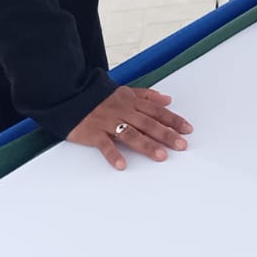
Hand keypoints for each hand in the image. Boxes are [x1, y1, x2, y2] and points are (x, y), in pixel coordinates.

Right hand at [67, 85, 192, 170]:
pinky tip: (122, 165)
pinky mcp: (93, 133)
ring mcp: (108, 122)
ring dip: (146, 145)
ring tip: (161, 156)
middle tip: (181, 145)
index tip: (187, 130)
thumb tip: (167, 99)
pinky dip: (113, 154)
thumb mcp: (124, 91)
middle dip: (166, 134)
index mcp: (130, 102)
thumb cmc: (98, 96)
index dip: (173, 120)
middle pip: (148, 123)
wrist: (69, 94)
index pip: (156, 111)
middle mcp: (122, 111)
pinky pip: (105, 144)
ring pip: (130, 134)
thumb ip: (146, 96)